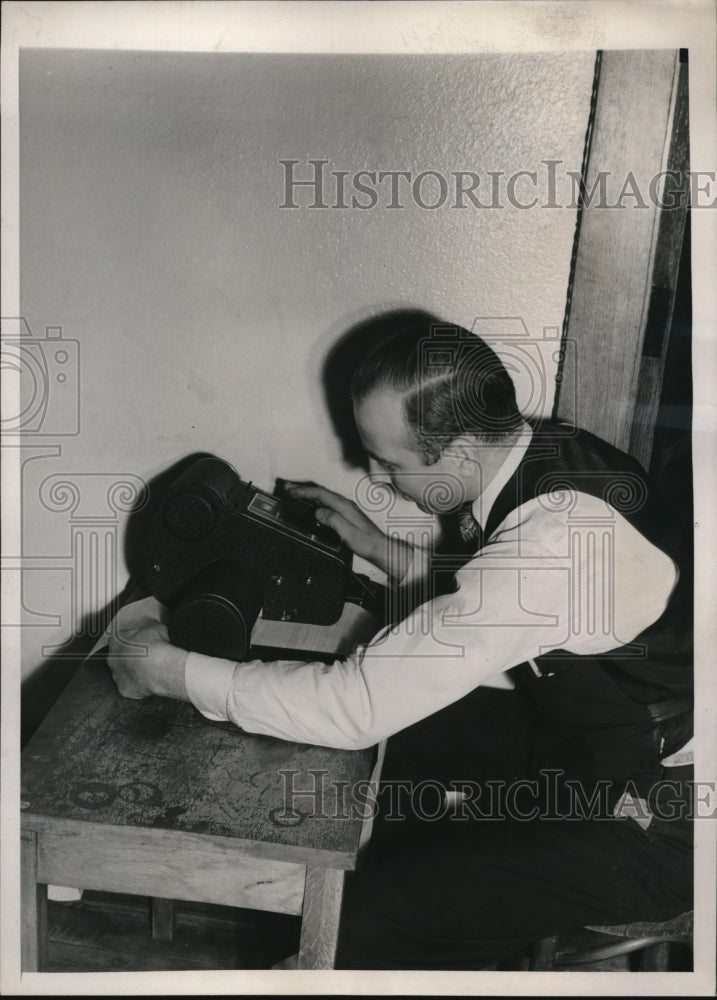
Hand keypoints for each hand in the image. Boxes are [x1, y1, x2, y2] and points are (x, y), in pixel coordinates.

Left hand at [107, 615, 188, 701]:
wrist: (157, 668)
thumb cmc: (154, 648)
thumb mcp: (157, 628)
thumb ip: (152, 628)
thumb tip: (157, 628)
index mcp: (116, 640)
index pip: (119, 638)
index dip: (131, 640)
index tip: (140, 642)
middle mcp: (112, 658)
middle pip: (118, 657)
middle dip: (130, 657)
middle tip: (145, 656)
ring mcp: (116, 675)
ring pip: (122, 673)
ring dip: (132, 671)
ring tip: (148, 670)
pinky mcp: (123, 689)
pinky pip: (129, 687)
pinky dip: (137, 685)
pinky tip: (148, 681)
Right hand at [285, 481, 412, 579]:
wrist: (379, 548)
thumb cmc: (366, 542)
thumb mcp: (347, 532)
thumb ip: (332, 520)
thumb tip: (318, 513)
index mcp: (344, 506)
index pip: (320, 494)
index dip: (304, 491)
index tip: (291, 491)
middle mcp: (345, 505)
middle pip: (321, 493)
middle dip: (303, 489)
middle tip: (288, 488)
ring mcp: (346, 509)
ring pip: (323, 497)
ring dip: (309, 495)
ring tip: (296, 494)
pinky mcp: (346, 515)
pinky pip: (327, 504)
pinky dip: (316, 502)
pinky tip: (312, 506)